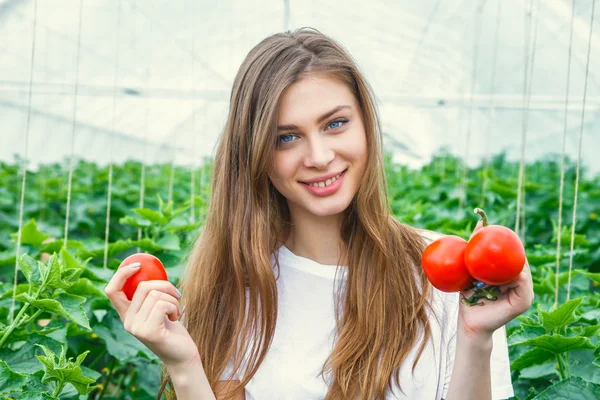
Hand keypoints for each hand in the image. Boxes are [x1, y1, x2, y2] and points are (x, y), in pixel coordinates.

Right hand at [104, 260, 199, 367]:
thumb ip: (152, 294)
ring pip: (154, 294)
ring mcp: (135, 327)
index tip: (138, 265)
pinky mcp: (147, 332)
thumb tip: (149, 267)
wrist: (183, 355)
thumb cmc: (173, 329)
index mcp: (126, 314)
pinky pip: (162, 304)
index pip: (112, 290)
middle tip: (177, 295)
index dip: (121, 274)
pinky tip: (176, 317)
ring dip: (173, 298)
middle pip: (142, 287)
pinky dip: (175, 306)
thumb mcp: (160, 308)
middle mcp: (127, 321)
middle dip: (165, 285)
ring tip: (176, 311)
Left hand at [457, 220, 534, 338]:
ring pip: (522, 269)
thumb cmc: (469, 296)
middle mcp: (522, 284)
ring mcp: (526, 293)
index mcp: (513, 276)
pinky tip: (506, 269)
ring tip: (498, 253)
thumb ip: (475, 250)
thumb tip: (479, 223)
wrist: (469, 321)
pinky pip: (522, 283)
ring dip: (511, 261)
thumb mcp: (471, 269)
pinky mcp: (524, 302)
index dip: (509, 243)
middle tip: (496, 238)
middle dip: (511, 248)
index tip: (497, 231)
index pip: (515, 255)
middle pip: (520, 260)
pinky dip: (515, 274)